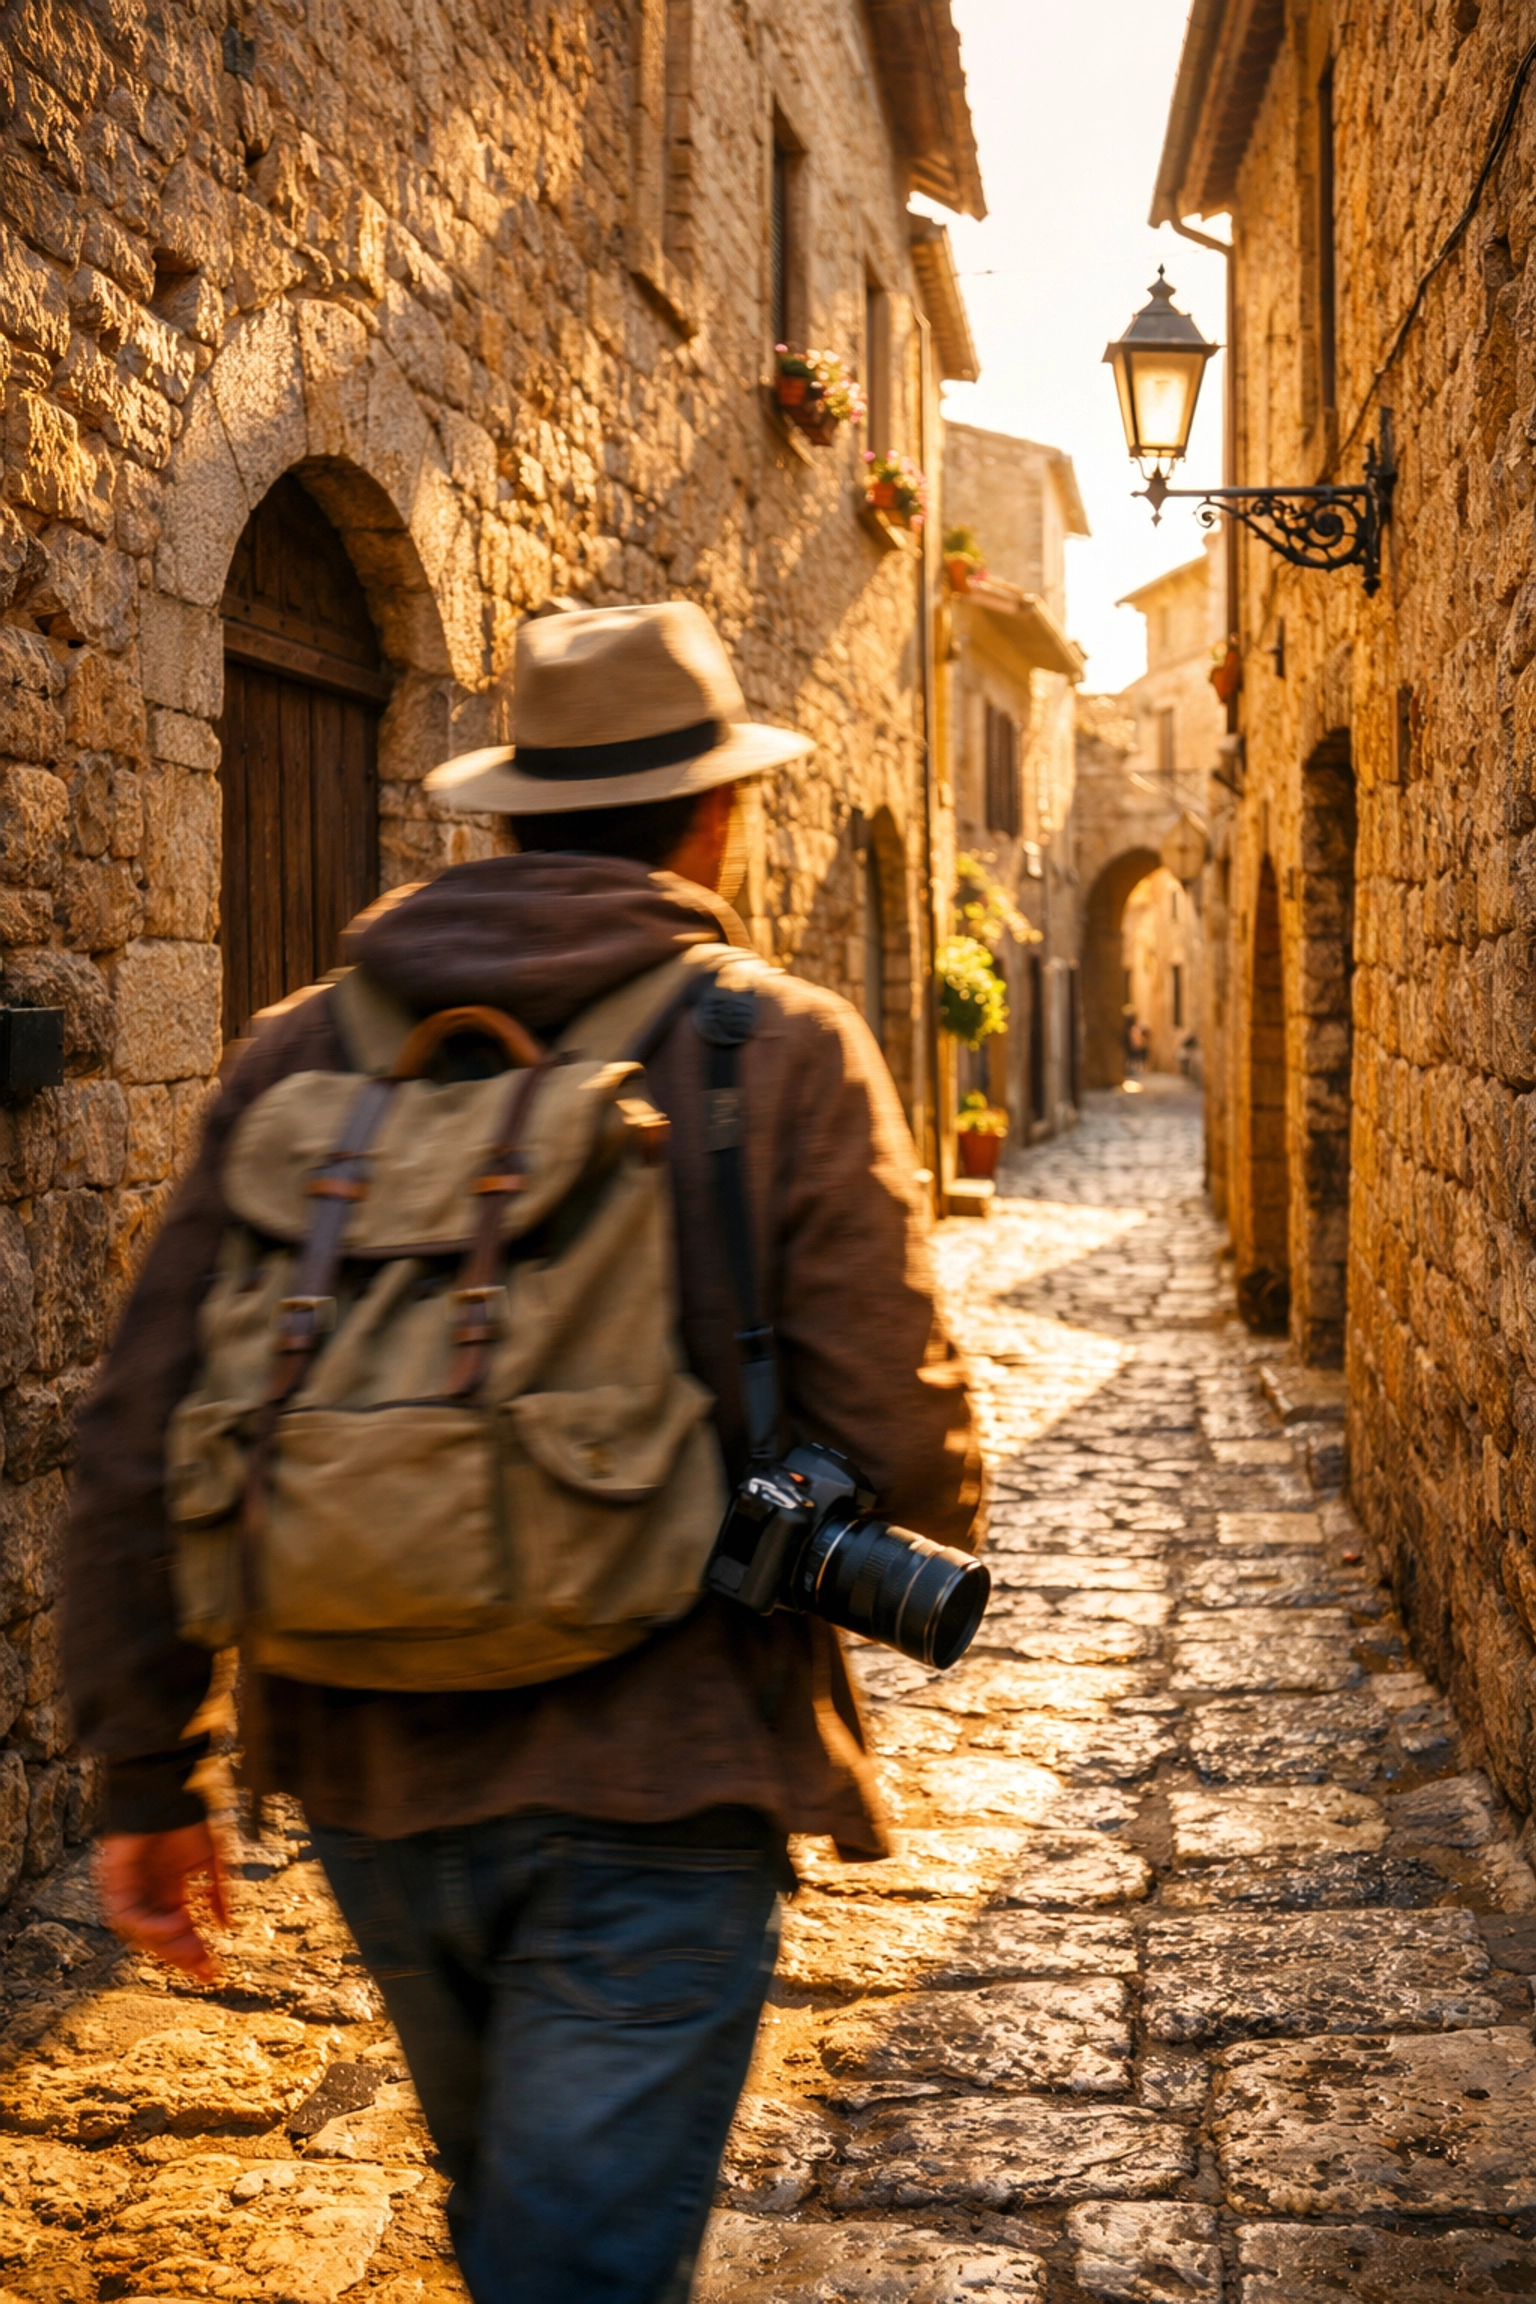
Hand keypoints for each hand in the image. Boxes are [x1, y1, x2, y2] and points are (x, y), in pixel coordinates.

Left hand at [97, 1823, 230, 1981]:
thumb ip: (219, 1893)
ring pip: (141, 1934)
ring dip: (167, 1944)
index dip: (195, 1951)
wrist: (165, 1791)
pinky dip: (150, 1925)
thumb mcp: (212, 1858)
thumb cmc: (186, 1818)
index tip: (215, 1969)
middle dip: (183, 1956)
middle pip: (160, 1939)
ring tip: (192, 1945)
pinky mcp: (113, 1884)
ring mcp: (129, 1891)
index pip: (178, 1930)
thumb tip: (229, 1926)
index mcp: (168, 1889)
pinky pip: (126, 1917)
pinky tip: (176, 1922)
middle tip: (206, 1969)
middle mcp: (147, 1895)